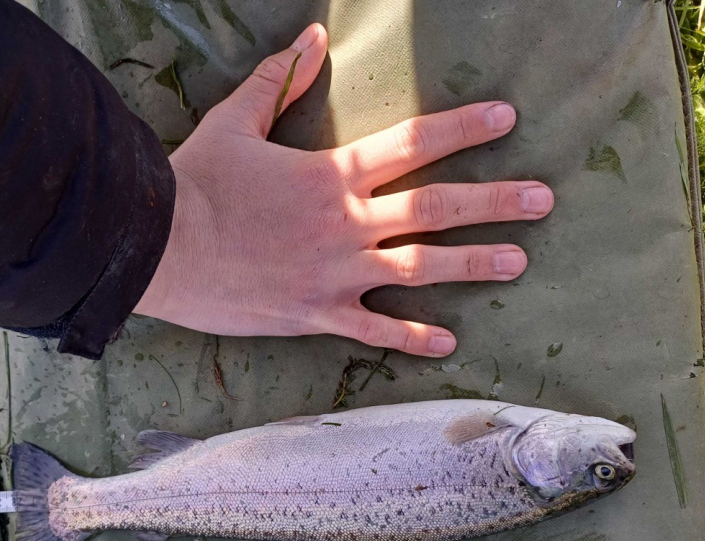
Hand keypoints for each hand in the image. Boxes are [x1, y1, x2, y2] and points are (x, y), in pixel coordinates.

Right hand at [135, 23, 553, 357]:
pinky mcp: (318, 315)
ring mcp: (338, 273)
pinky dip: (413, 336)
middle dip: (496, 202)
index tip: (507, 117)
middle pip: (436, 209)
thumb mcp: (236, 121)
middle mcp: (348, 223)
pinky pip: (376, 329)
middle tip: (544, 200)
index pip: (413, 144)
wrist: (161, 248)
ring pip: (421, 269)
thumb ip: (279, 80)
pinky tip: (449, 341)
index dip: (464, 128)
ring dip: (474, 264)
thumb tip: (310, 34)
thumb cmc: (197, 183)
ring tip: (519, 262)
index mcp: (333, 174)